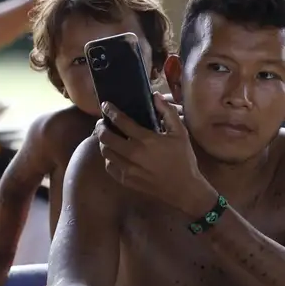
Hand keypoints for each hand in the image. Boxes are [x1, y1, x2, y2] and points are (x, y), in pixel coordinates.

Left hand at [95, 93, 209, 215]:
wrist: (183, 189)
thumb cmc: (183, 159)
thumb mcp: (180, 133)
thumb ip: (167, 112)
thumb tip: (155, 96)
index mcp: (146, 140)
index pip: (120, 121)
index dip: (110, 111)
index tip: (105, 105)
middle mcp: (133, 154)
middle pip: (106, 137)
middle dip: (101, 127)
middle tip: (102, 122)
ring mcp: (128, 169)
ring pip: (105, 152)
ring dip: (103, 142)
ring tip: (107, 137)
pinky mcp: (126, 181)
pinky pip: (109, 167)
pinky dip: (109, 158)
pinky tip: (114, 154)